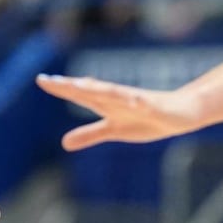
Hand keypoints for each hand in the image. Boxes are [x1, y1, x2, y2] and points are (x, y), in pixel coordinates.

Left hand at [36, 74, 198, 150]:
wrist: (181, 112)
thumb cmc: (146, 118)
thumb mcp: (114, 130)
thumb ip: (89, 134)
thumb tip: (64, 143)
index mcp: (107, 103)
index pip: (80, 93)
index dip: (61, 87)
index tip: (41, 79)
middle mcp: (118, 98)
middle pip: (91, 90)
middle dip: (72, 85)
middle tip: (50, 80)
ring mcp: (137, 100)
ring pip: (115, 93)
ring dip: (99, 89)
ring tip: (80, 84)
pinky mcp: (155, 107)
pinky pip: (147, 104)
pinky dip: (140, 102)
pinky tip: (135, 101)